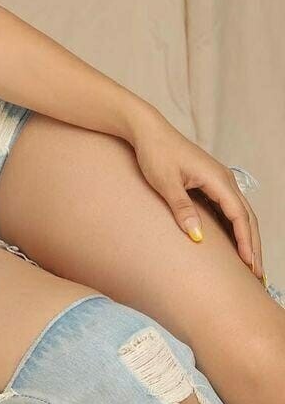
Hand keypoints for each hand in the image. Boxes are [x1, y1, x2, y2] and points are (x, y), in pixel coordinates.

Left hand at [130, 118, 263, 281]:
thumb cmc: (155, 152)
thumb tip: (196, 236)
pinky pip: (228, 207)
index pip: (239, 216)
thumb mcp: (165, 181)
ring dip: (246, 236)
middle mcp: (223, 179)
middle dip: (253, 245)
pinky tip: (232, 242)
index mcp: (217, 179)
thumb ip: (182, 208)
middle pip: (246, 217)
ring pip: (240, 212)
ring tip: (250, 263)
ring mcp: (218, 179)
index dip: (246, 241)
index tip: (250, 264)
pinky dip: (234, 226)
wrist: (147, 129)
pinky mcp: (209, 181)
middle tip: (257, 274)